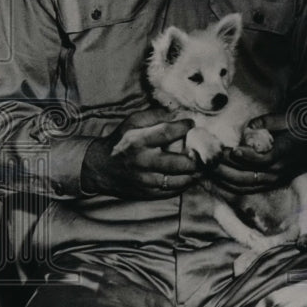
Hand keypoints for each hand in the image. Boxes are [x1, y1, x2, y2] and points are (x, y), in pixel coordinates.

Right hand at [81, 109, 197, 198]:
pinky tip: (191, 176)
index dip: (184, 128)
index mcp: (138, 141)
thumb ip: (155, 115)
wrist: (100, 168)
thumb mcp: (132, 122)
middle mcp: (142, 162)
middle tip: (207, 151)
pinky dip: (185, 183)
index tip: (192, 124)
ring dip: (195, 173)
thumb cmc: (121, 141)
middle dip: (197, 157)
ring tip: (204, 165)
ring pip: (179, 180)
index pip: (168, 133)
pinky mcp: (147, 194)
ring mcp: (145, 181)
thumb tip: (178, 113)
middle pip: (179, 162)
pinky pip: (172, 191)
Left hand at [208, 116, 306, 193]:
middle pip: (247, 175)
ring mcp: (274, 179)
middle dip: (224, 169)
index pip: (262, 159)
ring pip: (244, 184)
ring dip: (224, 179)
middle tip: (207, 160)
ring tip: (207, 169)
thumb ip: (270, 121)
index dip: (245, 157)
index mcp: (283, 153)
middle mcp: (277, 171)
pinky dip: (231, 186)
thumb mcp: (289, 118)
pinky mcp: (271, 183)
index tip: (231, 150)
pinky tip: (218, 178)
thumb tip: (251, 125)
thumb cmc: (302, 128)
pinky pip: (248, 189)